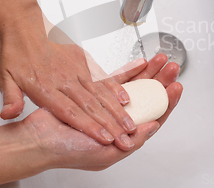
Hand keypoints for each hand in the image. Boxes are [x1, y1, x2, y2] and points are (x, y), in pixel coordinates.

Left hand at [0, 14, 149, 150]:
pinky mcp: (82, 59)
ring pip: (100, 93)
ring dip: (116, 110)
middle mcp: (64, 79)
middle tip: (125, 137)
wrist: (22, 22)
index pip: (70, 112)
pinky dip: (114, 88)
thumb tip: (8, 115)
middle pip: (91, 106)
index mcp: (44, 87)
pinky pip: (101, 77)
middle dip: (110, 124)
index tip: (104, 138)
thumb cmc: (14, 50)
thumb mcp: (3, 77)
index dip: (89, 127)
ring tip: (129, 123)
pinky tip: (124, 98)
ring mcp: (76, 68)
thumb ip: (10, 98)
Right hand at [24, 53, 182, 170]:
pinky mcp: (94, 94)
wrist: (37, 141)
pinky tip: (140, 63)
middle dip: (160, 81)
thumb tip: (154, 126)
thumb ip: (131, 142)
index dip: (166, 102)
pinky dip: (129, 72)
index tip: (176, 88)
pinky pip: (116, 80)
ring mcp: (107, 107)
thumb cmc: (68, 152)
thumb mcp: (104, 153)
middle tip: (172, 68)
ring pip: (134, 87)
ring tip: (160, 60)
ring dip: (148, 73)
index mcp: (124, 137)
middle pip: (146, 98)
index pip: (153, 117)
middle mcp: (118, 121)